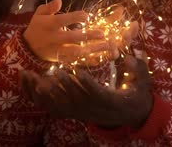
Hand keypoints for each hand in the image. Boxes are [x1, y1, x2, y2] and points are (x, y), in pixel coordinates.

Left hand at [20, 56, 152, 128]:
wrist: (130, 114)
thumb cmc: (135, 93)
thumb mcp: (142, 82)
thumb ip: (137, 69)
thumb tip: (130, 56)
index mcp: (111, 101)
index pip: (97, 93)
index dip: (87, 84)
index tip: (78, 71)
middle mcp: (94, 110)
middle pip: (75, 101)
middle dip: (63, 88)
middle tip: (53, 74)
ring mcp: (82, 112)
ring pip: (60, 106)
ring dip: (46, 93)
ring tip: (34, 77)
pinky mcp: (73, 112)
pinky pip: (52, 107)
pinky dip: (39, 97)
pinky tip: (29, 82)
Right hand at [23, 0, 109, 62]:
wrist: (28, 48)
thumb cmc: (37, 27)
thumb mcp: (39, 14)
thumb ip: (49, 7)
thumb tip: (60, 0)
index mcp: (49, 25)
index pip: (62, 20)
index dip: (75, 18)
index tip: (87, 16)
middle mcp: (54, 38)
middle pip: (72, 38)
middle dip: (87, 36)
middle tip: (102, 34)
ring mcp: (59, 51)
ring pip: (77, 52)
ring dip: (93, 49)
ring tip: (108, 46)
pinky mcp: (62, 60)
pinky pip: (78, 61)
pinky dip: (90, 60)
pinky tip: (103, 58)